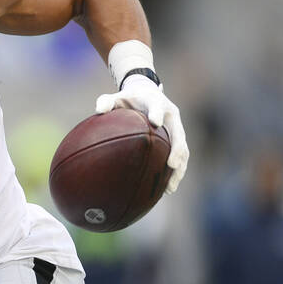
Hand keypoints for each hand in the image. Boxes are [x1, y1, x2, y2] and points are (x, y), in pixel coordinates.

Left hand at [96, 75, 188, 193]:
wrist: (145, 94)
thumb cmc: (127, 99)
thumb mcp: (116, 97)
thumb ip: (106, 101)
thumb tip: (99, 110)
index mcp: (156, 101)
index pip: (158, 106)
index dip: (157, 113)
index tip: (155, 122)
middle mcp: (170, 115)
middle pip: (179, 133)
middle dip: (177, 149)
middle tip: (171, 164)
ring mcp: (176, 128)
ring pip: (183, 149)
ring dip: (179, 168)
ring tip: (170, 186)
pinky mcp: (176, 139)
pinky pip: (179, 157)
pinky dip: (175, 172)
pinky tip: (167, 189)